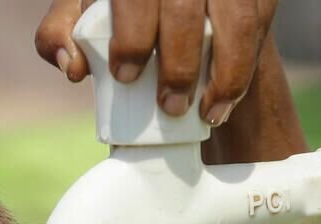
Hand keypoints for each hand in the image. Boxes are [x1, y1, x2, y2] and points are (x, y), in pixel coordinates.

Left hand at [35, 0, 278, 124]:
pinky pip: (258, 23)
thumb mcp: (82, 8)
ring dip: (227, 71)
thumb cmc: (117, 4)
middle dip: (179, 62)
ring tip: (210, 114)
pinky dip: (246, 65)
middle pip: (185, 7)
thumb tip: (70, 66)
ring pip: (236, 17)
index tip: (125, 75)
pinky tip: (229, 99)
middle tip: (169, 106)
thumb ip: (61, 29)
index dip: (132, 34)